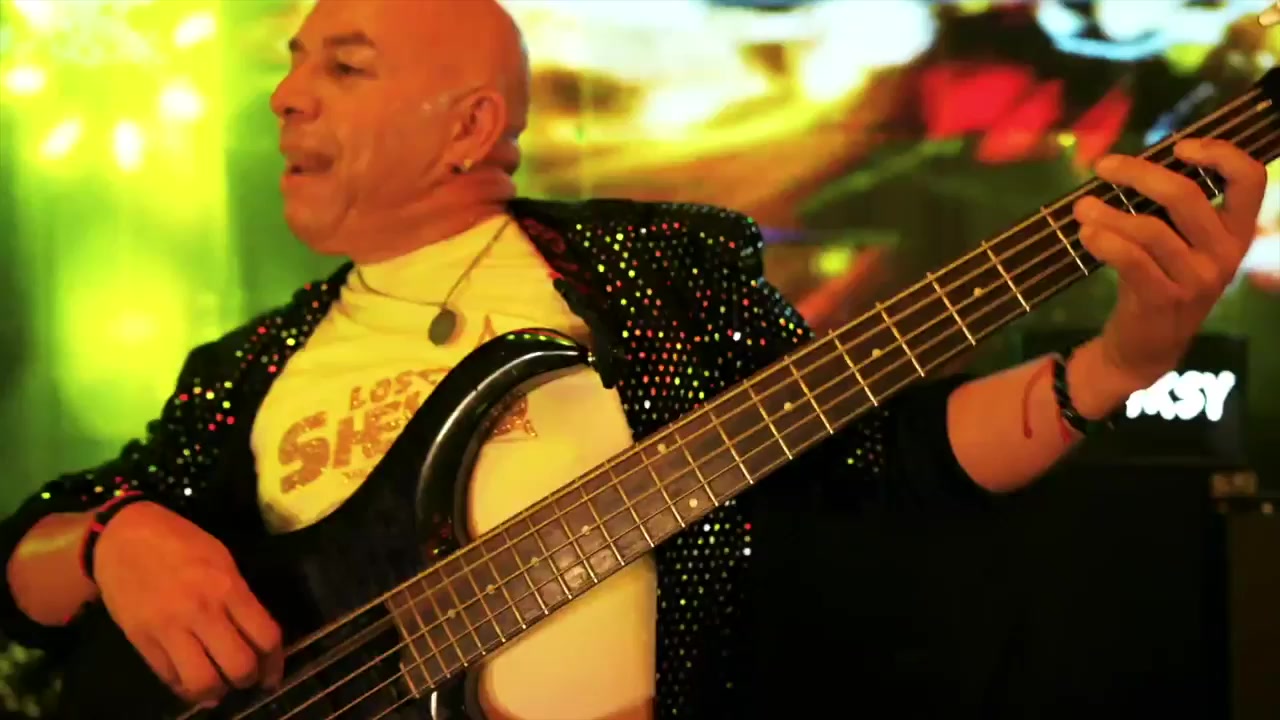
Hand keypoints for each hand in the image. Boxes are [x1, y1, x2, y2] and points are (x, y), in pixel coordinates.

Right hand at [93, 501, 283, 707]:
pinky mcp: (141, 641)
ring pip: (202, 682)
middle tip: (246, 678)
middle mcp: (201, 611)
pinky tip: (191, 679)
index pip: (265, 637)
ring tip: (218, 685)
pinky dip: (184, 686)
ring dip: (216, 691)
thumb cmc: (179, 542)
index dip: (275, 663)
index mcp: (227, 587)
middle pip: (239, 666)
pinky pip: (169, 678)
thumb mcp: (222, 559)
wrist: (122, 537)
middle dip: (248, 679)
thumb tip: (253, 635)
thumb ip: (240, 597)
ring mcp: (169, 629)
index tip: (272, 673)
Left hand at [1072, 138, 1266, 387]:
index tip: (1179, 145)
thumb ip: (1173, 210)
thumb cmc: (1159, 282)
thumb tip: (1134, 163)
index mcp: (1236, 233)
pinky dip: (1104, 240)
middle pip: (1186, 196)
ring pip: (1149, 228)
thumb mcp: (1181, 246)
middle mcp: (1224, 254)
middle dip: (1139, 173)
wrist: (1146, 348)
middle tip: (1104, 166)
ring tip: (1081, 207)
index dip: (1221, 153)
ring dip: (1107, 212)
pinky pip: (1131, 259)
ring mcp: (1196, 279)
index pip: (1250, 179)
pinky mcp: (1163, 299)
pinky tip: (1086, 233)